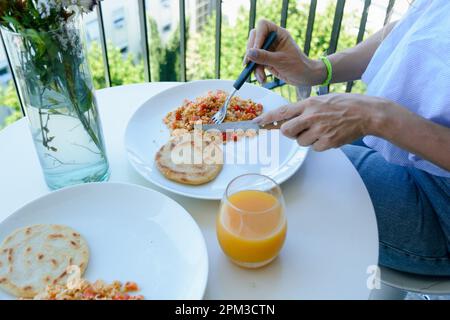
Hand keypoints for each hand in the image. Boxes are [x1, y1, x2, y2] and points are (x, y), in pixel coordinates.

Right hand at [244, 19, 324, 85]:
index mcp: (278, 33)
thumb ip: (264, 57)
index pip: (262, 26)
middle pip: (254, 39)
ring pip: (252, 53)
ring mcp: (267, 49)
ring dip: (254, 66)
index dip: (257, 36)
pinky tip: (262, 79)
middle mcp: (271, 39)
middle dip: (251, 53)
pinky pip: (255, 63)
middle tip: (249, 63)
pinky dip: (257, 72)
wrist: (304, 77)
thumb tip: (249, 53)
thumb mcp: (281, 61)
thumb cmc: (298, 66)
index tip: (255, 49)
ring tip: (261, 77)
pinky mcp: (265, 60)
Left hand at [254, 93, 387, 150]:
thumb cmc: (344, 104)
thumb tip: (286, 120)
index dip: (267, 119)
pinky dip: (320, 144)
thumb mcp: (321, 100)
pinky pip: (315, 148)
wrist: (367, 113)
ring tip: (322, 129)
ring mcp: (319, 130)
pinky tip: (330, 135)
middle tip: (301, 129)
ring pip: (301, 142)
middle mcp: (311, 116)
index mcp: (308, 104)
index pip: (282, 112)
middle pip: (287, 131)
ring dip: (308, 138)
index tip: (256, 123)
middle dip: (290, 132)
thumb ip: (304, 109)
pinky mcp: (328, 142)